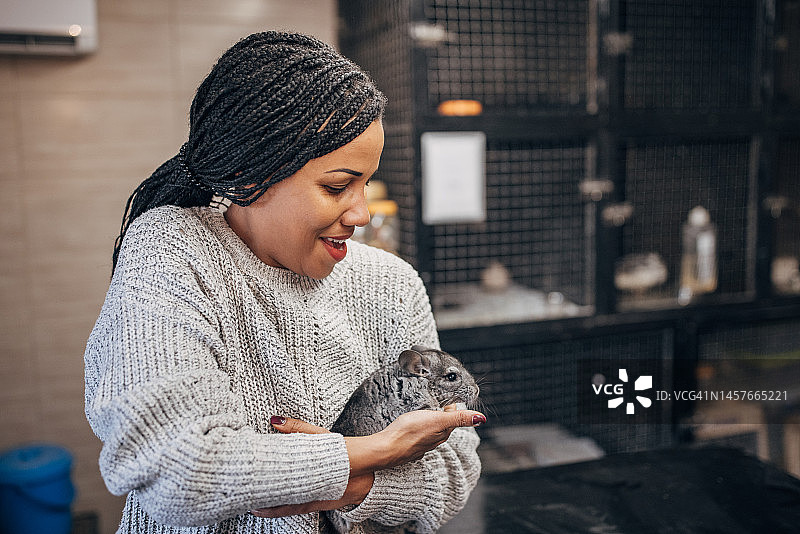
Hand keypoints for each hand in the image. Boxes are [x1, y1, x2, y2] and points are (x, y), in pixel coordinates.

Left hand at [250, 416, 373, 517]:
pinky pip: (302, 506)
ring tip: (257, 505)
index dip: (268, 503)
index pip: (287, 496)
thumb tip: (275, 421)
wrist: (373, 466)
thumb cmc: (347, 452)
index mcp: (315, 481)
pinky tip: (279, 501)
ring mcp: (321, 501)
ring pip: (293, 509)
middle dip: (268, 506)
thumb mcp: (322, 438)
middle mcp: (317, 496)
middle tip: (248, 503)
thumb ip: (298, 429)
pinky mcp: (324, 501)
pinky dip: (289, 505)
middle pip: (287, 506)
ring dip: (276, 507)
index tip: (251, 503)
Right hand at [345, 408, 485, 475]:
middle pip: (442, 425)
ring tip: (425, 412)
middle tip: (438, 402)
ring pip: (430, 431)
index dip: (451, 407)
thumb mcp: (438, 420)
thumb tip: (482, 419)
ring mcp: (420, 444)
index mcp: (443, 433)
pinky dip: (418, 429)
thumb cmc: (411, 432)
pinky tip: (413, 426)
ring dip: (430, 421)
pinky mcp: (408, 446)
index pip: (452, 418)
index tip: (448, 399)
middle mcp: (434, 441)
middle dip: (442, 414)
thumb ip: (459, 418)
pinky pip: (417, 436)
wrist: (387, 448)